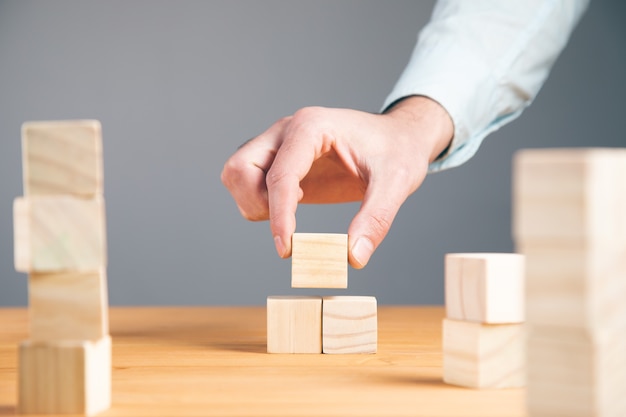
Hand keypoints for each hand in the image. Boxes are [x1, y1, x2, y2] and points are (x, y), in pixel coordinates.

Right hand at [221, 96, 452, 267]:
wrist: (398, 138)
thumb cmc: (398, 152)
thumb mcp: (396, 184)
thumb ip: (376, 219)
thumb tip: (353, 258)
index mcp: (312, 127)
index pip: (280, 175)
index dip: (279, 216)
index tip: (287, 250)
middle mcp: (287, 130)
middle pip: (241, 168)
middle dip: (257, 203)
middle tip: (290, 225)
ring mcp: (279, 143)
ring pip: (236, 173)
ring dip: (253, 203)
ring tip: (290, 215)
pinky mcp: (279, 160)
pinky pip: (247, 181)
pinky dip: (259, 202)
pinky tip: (291, 207)